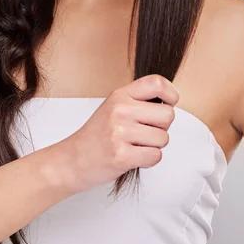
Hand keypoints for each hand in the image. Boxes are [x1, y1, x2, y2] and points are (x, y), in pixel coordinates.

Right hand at [64, 75, 178, 193]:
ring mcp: (120, 133)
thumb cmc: (97, 135)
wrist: (72, 160)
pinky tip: (133, 156)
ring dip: (154, 146)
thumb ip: (138, 100)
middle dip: (162, 127)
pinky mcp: (121, 156)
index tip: (170, 103)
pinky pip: (155, 156)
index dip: (171, 93)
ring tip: (135, 146)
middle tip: (145, 132)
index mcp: (120, 95)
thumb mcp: (113, 106)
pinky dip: (148, 160)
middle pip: (168, 115)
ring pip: (163, 138)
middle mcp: (120, 110)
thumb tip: (171, 100)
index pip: (157, 83)